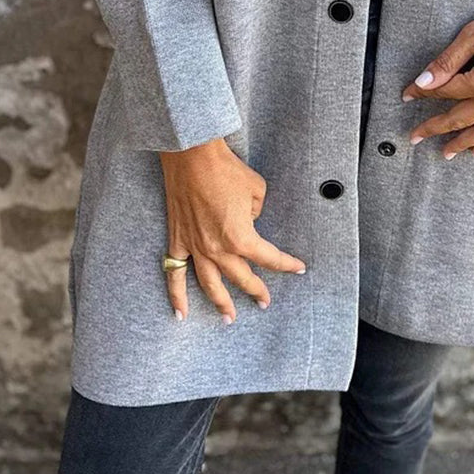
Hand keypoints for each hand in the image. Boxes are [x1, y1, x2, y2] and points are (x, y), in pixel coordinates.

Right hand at [159, 138, 306, 322]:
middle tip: (265, 302)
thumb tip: (249, 220)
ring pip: (209, 284)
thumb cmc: (226, 170)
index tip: (298, 268)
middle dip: (256, 290)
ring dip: (220, 303)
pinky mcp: (177, 239)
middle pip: (240, 277)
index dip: (286, 264)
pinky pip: (175, 272)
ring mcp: (195, 247)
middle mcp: (218, 249)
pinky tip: (180, 313)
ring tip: (229, 318)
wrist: (193, 156)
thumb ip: (256, 212)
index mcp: (241, 238)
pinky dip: (176, 295)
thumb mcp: (257, 190)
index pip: (268, 258)